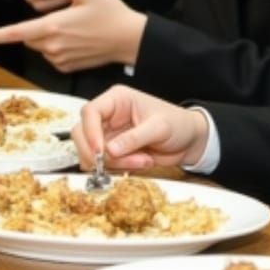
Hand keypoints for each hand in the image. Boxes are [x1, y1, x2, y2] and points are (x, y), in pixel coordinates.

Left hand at [0, 0, 145, 70]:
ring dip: (46, 35)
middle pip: (28, 36)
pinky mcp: (66, 66)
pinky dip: (56, 46)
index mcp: (54, 26)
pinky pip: (51, 55)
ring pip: (39, 45)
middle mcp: (53, 46)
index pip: (17, 32)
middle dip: (34, 25)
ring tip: (73, 26)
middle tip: (60, 14)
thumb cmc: (110, 13)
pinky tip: (76, 39)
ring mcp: (59, 58)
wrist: (129, 39)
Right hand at [72, 84, 209, 170]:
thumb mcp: (159, 128)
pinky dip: (119, 169)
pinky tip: (142, 162)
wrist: (189, 141)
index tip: (100, 151)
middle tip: (120, 162)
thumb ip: (134, 138)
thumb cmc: (177, 124)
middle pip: (81, 134)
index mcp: (117, 100)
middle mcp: (109, 116)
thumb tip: (109, 150)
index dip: (90, 132)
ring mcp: (109, 135)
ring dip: (114, 164)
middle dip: (97, 153)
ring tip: (143, 160)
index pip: (90, 112)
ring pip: (90, 154)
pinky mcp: (113, 152)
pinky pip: (104, 165)